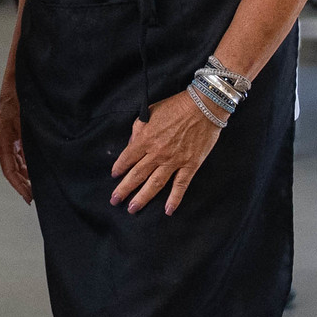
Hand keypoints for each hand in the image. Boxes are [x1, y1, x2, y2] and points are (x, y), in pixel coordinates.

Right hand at [0, 77, 31, 203]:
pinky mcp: (15, 130)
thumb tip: (31, 164)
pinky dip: (28, 161)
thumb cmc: (20, 93)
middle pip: (12, 168)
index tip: (29, 198)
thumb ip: (27, 143)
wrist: (18, 74)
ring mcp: (9, 135)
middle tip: (36, 196)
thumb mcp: (26, 120)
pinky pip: (20, 151)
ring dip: (26, 173)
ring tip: (39, 185)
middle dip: (23, 183)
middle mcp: (4, 139)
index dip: (19, 185)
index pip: (8, 169)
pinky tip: (37, 166)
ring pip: (16, 161)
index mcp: (2, 139)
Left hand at [110, 90, 222, 213]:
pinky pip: (180, 185)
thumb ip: (137, 130)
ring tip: (132, 209)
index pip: (127, 158)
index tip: (114, 176)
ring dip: (142, 198)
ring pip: (155, 184)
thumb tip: (131, 145)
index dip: (119, 168)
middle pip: (137, 175)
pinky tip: (168, 210)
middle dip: (124, 189)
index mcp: (145, 139)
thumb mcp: (149, 113)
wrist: (203, 107)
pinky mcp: (190, 165)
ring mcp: (174, 161)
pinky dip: (174, 199)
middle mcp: (157, 153)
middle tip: (114, 201)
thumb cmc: (175, 107)